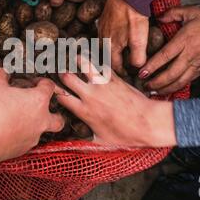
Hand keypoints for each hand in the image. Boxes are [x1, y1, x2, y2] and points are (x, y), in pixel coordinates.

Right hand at [0, 69, 64, 162]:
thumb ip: (1, 75)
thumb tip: (3, 72)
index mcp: (38, 100)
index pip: (50, 87)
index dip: (43, 81)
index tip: (34, 82)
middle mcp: (41, 120)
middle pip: (59, 118)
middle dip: (56, 113)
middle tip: (45, 109)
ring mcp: (34, 136)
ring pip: (43, 131)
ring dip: (37, 125)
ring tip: (23, 120)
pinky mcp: (24, 149)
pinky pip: (28, 141)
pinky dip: (23, 136)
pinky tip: (11, 131)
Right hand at [55, 62, 175, 147]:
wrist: (147, 123)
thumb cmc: (126, 135)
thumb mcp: (101, 141)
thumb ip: (84, 139)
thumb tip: (72, 143)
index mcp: (84, 111)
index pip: (60, 97)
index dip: (53, 93)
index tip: (52, 91)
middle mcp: (90, 95)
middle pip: (66, 76)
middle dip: (60, 73)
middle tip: (59, 70)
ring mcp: (103, 84)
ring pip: (83, 63)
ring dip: (76, 59)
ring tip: (72, 57)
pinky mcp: (114, 77)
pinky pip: (101, 63)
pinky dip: (94, 60)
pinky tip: (92, 57)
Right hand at [98, 0, 148, 74]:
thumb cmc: (134, 15)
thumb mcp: (139, 39)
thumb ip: (137, 57)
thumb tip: (138, 69)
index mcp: (111, 46)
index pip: (114, 66)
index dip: (122, 73)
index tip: (128, 76)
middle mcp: (103, 38)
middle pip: (107, 57)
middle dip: (113, 64)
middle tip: (122, 69)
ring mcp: (102, 28)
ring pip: (104, 46)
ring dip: (110, 53)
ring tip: (118, 56)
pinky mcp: (103, 19)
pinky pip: (103, 35)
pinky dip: (109, 41)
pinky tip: (116, 38)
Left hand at [139, 7, 199, 94]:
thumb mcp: (191, 12)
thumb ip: (173, 13)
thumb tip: (158, 16)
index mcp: (185, 40)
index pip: (165, 55)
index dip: (153, 65)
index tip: (142, 71)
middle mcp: (190, 55)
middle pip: (171, 73)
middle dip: (156, 81)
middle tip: (144, 84)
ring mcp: (196, 64)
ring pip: (179, 81)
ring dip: (165, 88)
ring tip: (153, 91)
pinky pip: (187, 82)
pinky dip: (176, 88)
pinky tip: (167, 90)